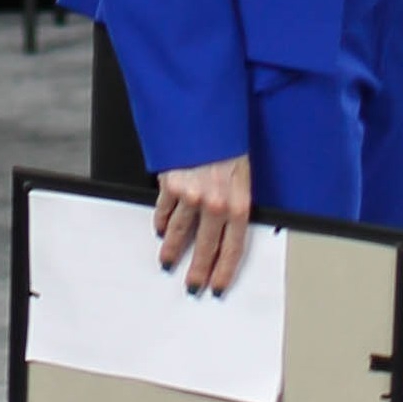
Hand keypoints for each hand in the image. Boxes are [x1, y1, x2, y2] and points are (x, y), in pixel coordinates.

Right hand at [152, 155, 254, 295]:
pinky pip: (164, 211)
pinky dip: (161, 222)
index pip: (233, 248)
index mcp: (238, 203)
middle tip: (193, 285)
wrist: (206, 116)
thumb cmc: (228, 143)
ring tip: (169, 262)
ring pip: (179, 233)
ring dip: (173, 250)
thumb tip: (229, 227)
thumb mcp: (243, 175)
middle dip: (198, 271)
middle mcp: (215, 203)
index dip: (224, 271)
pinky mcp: (170, 184)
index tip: (218, 286)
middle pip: (205, 247)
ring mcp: (191, 196)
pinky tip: (160, 230)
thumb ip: (235, 202)